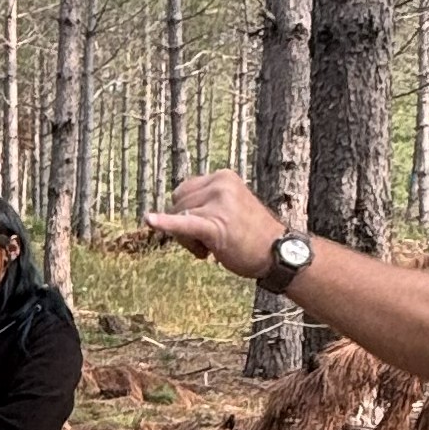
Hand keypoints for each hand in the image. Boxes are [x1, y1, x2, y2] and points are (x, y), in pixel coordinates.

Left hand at [144, 169, 285, 283]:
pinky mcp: (215, 224)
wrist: (278, 253)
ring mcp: (218, 203)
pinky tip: (150, 221)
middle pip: (178, 203)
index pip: (184, 191)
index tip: (205, 229)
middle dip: (186, 227)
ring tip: (212, 249)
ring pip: (178, 217)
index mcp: (223, 176)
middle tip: (209, 244)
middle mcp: (220, 184)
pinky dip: (166, 224)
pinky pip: (184, 223)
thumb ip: (206, 202)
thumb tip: (171, 212)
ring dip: (188, 239)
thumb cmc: (252, 234)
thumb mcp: (230, 206)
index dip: (187, 212)